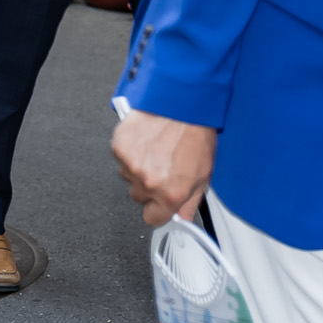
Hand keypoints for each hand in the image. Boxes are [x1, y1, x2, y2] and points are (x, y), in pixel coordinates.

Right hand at [112, 110, 217, 225]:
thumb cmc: (195, 134)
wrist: (183, 104)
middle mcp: (148, 183)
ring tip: (156, 149)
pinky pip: (121, 157)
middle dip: (149, 186)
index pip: (152, 219)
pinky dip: (130, 150)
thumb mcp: (203, 176)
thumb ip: (190, 203)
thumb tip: (182, 218)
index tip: (161, 202)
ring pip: (128, 176)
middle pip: (139, 196)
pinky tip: (146, 140)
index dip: (158, 209)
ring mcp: (131, 165)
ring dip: (139, 166)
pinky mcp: (119, 147)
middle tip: (163, 167)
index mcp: (170, 194)